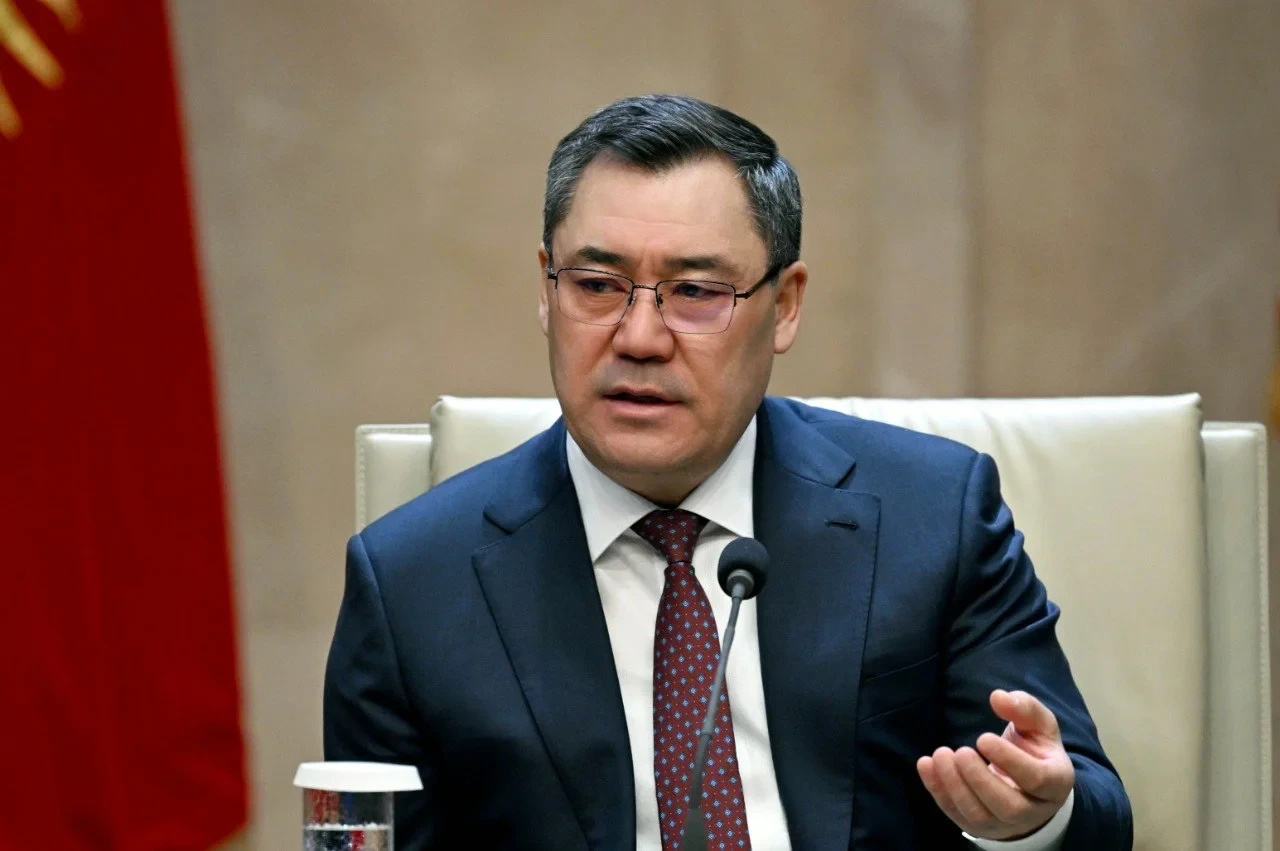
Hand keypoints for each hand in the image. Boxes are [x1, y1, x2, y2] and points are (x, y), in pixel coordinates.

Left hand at [916, 689, 1074, 840]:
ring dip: (955, 786)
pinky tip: (926, 765)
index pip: (1036, 779)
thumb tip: (998, 697)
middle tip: (960, 751)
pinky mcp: (980, 827)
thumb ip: (1024, 708)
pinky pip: (956, 815)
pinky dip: (938, 792)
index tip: (982, 737)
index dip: (1009, 760)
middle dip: (979, 779)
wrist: (1029, 788)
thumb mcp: (1039, 726)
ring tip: (940, 755)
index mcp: (1055, 783)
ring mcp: (1005, 824)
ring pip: (979, 816)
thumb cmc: (1035, 751)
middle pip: (1007, 806)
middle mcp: (1033, 810)